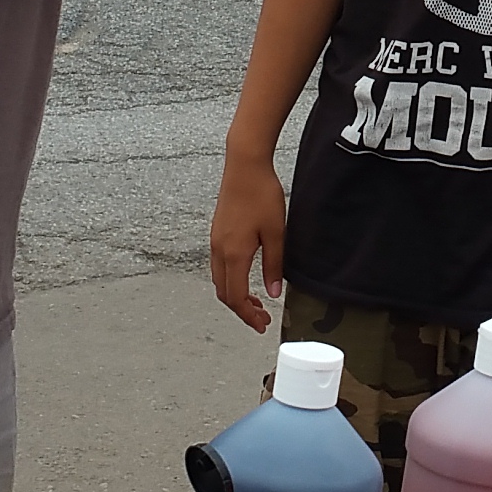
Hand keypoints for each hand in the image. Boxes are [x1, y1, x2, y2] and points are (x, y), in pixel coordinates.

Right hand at [210, 153, 288, 332]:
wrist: (244, 166)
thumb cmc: (262, 195)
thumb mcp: (276, 233)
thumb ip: (274, 265)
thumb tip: (273, 293)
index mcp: (234, 254)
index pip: (236, 297)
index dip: (248, 316)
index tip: (262, 325)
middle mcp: (219, 251)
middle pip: (224, 293)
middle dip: (241, 310)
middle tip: (261, 318)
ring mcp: (215, 242)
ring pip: (219, 280)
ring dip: (235, 296)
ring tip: (256, 301)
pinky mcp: (217, 233)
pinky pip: (218, 266)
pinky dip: (231, 280)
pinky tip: (246, 278)